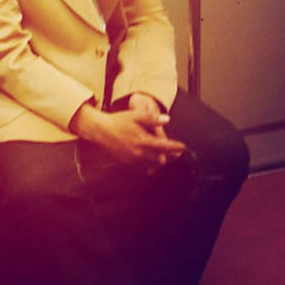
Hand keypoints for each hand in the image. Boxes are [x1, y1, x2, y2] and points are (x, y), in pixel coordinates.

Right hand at [70, 102, 185, 170]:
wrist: (102, 130)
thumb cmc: (119, 120)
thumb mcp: (135, 115)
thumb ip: (152, 118)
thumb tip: (167, 119)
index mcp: (142, 140)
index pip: (164, 146)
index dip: (175, 147)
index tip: (183, 147)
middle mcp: (139, 153)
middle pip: (161, 159)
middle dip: (170, 156)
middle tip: (177, 152)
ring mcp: (133, 160)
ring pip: (153, 165)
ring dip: (161, 161)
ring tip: (167, 157)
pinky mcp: (128, 163)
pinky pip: (143, 169)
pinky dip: (151, 166)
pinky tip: (153, 161)